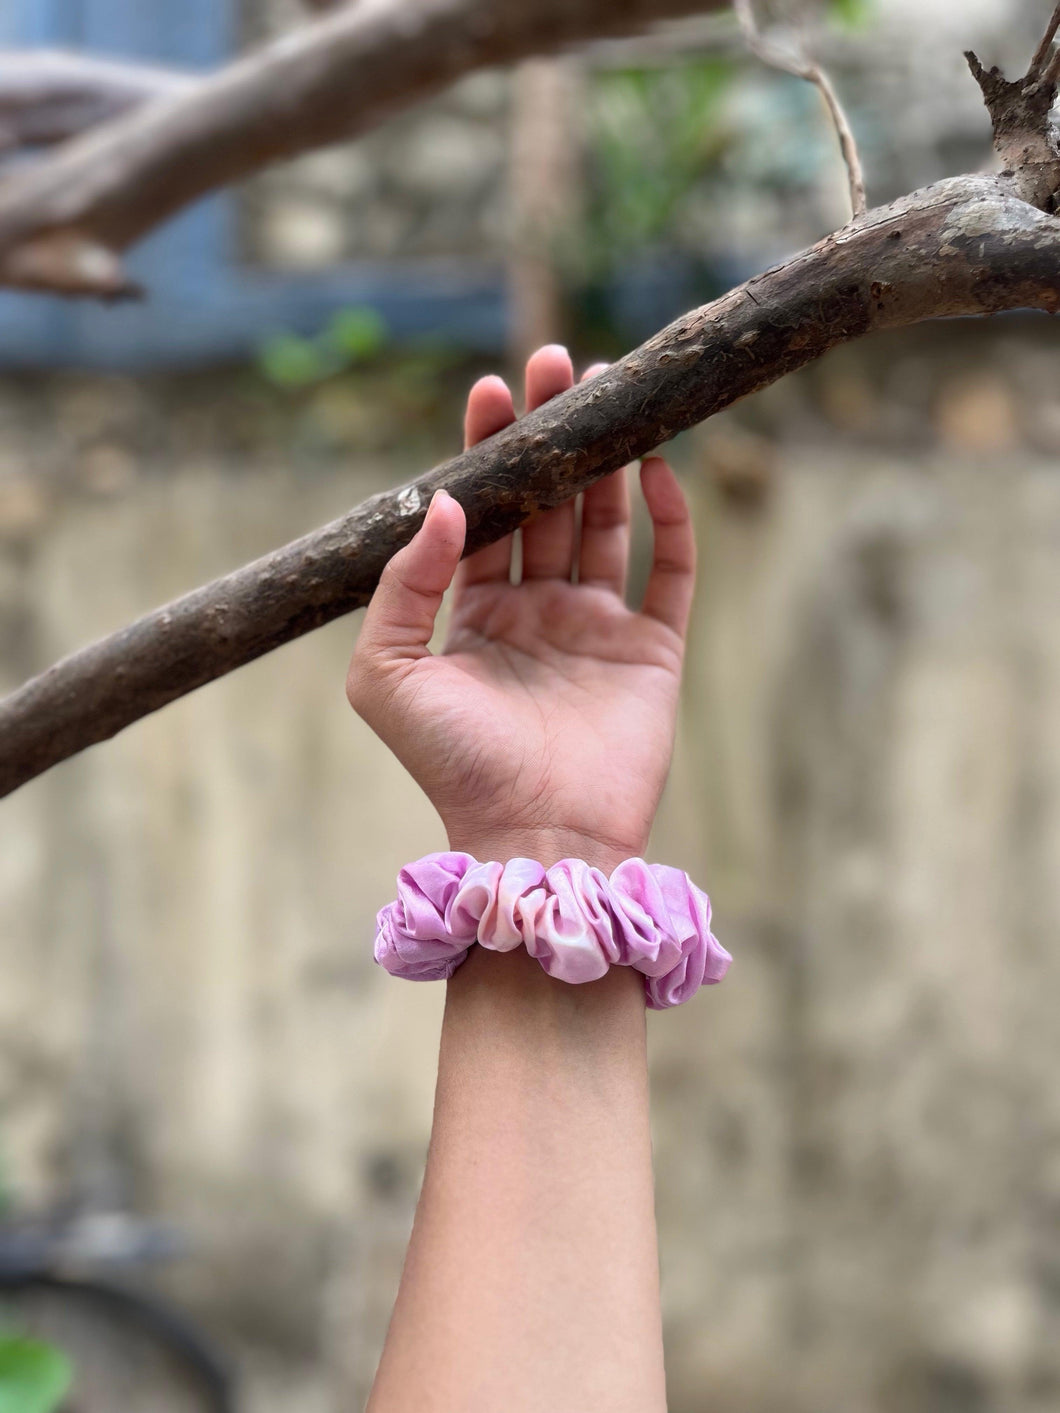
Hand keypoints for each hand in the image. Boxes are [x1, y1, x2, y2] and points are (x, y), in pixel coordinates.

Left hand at [347, 345, 696, 871]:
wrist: (535, 839)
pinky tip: (657, 470)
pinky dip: (670, 521)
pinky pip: (670, 573)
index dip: (487, 452)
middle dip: (550, 436)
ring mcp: (598, 630)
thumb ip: (403, 585)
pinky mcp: (653, 651)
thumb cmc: (453, 767)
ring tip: (604, 392)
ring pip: (605, 525)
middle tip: (554, 361)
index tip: (490, 389)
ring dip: (607, 461)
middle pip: (547, 506)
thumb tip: (447, 504)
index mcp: (474, 617)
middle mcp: (536, 614)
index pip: (484, 516)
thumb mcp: (388, 676)